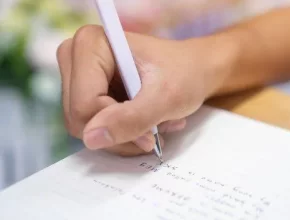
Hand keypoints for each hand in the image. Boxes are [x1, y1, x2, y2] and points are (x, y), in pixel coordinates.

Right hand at [56, 25, 221, 155]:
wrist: (196, 70)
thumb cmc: (185, 74)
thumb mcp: (165, 98)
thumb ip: (131, 118)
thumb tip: (91, 138)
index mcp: (91, 44)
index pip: (85, 103)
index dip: (117, 125)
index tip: (150, 134)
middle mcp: (77, 55)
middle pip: (80, 117)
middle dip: (120, 133)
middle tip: (154, 132)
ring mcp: (79, 75)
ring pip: (86, 127)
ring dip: (124, 135)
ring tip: (155, 124)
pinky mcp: (87, 91)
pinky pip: (93, 126)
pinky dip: (122, 132)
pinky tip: (146, 123)